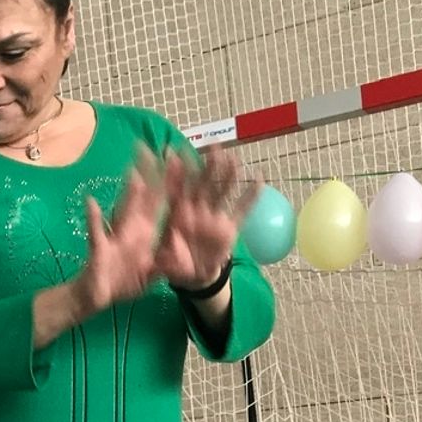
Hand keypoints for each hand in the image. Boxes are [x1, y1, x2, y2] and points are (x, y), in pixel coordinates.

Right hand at [68, 147, 166, 315]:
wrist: (99, 298)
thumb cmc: (124, 281)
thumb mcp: (153, 274)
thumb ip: (168, 263)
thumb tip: (185, 252)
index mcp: (146, 231)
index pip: (162, 203)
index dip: (172, 183)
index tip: (181, 160)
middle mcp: (131, 228)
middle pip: (144, 198)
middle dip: (149, 175)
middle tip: (153, 149)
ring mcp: (115, 237)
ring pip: (123, 210)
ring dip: (128, 194)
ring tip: (134, 173)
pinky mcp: (99, 249)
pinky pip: (96, 233)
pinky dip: (94, 220)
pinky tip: (91, 203)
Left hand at [154, 146, 260, 292]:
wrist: (195, 276)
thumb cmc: (176, 264)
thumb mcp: (166, 261)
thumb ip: (165, 256)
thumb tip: (162, 255)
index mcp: (177, 215)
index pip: (176, 190)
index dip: (176, 173)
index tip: (176, 152)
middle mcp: (196, 211)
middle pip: (202, 184)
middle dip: (208, 165)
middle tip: (214, 144)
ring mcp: (214, 218)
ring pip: (221, 191)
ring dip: (228, 175)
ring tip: (234, 158)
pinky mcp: (230, 228)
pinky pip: (241, 210)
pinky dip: (250, 197)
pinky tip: (259, 180)